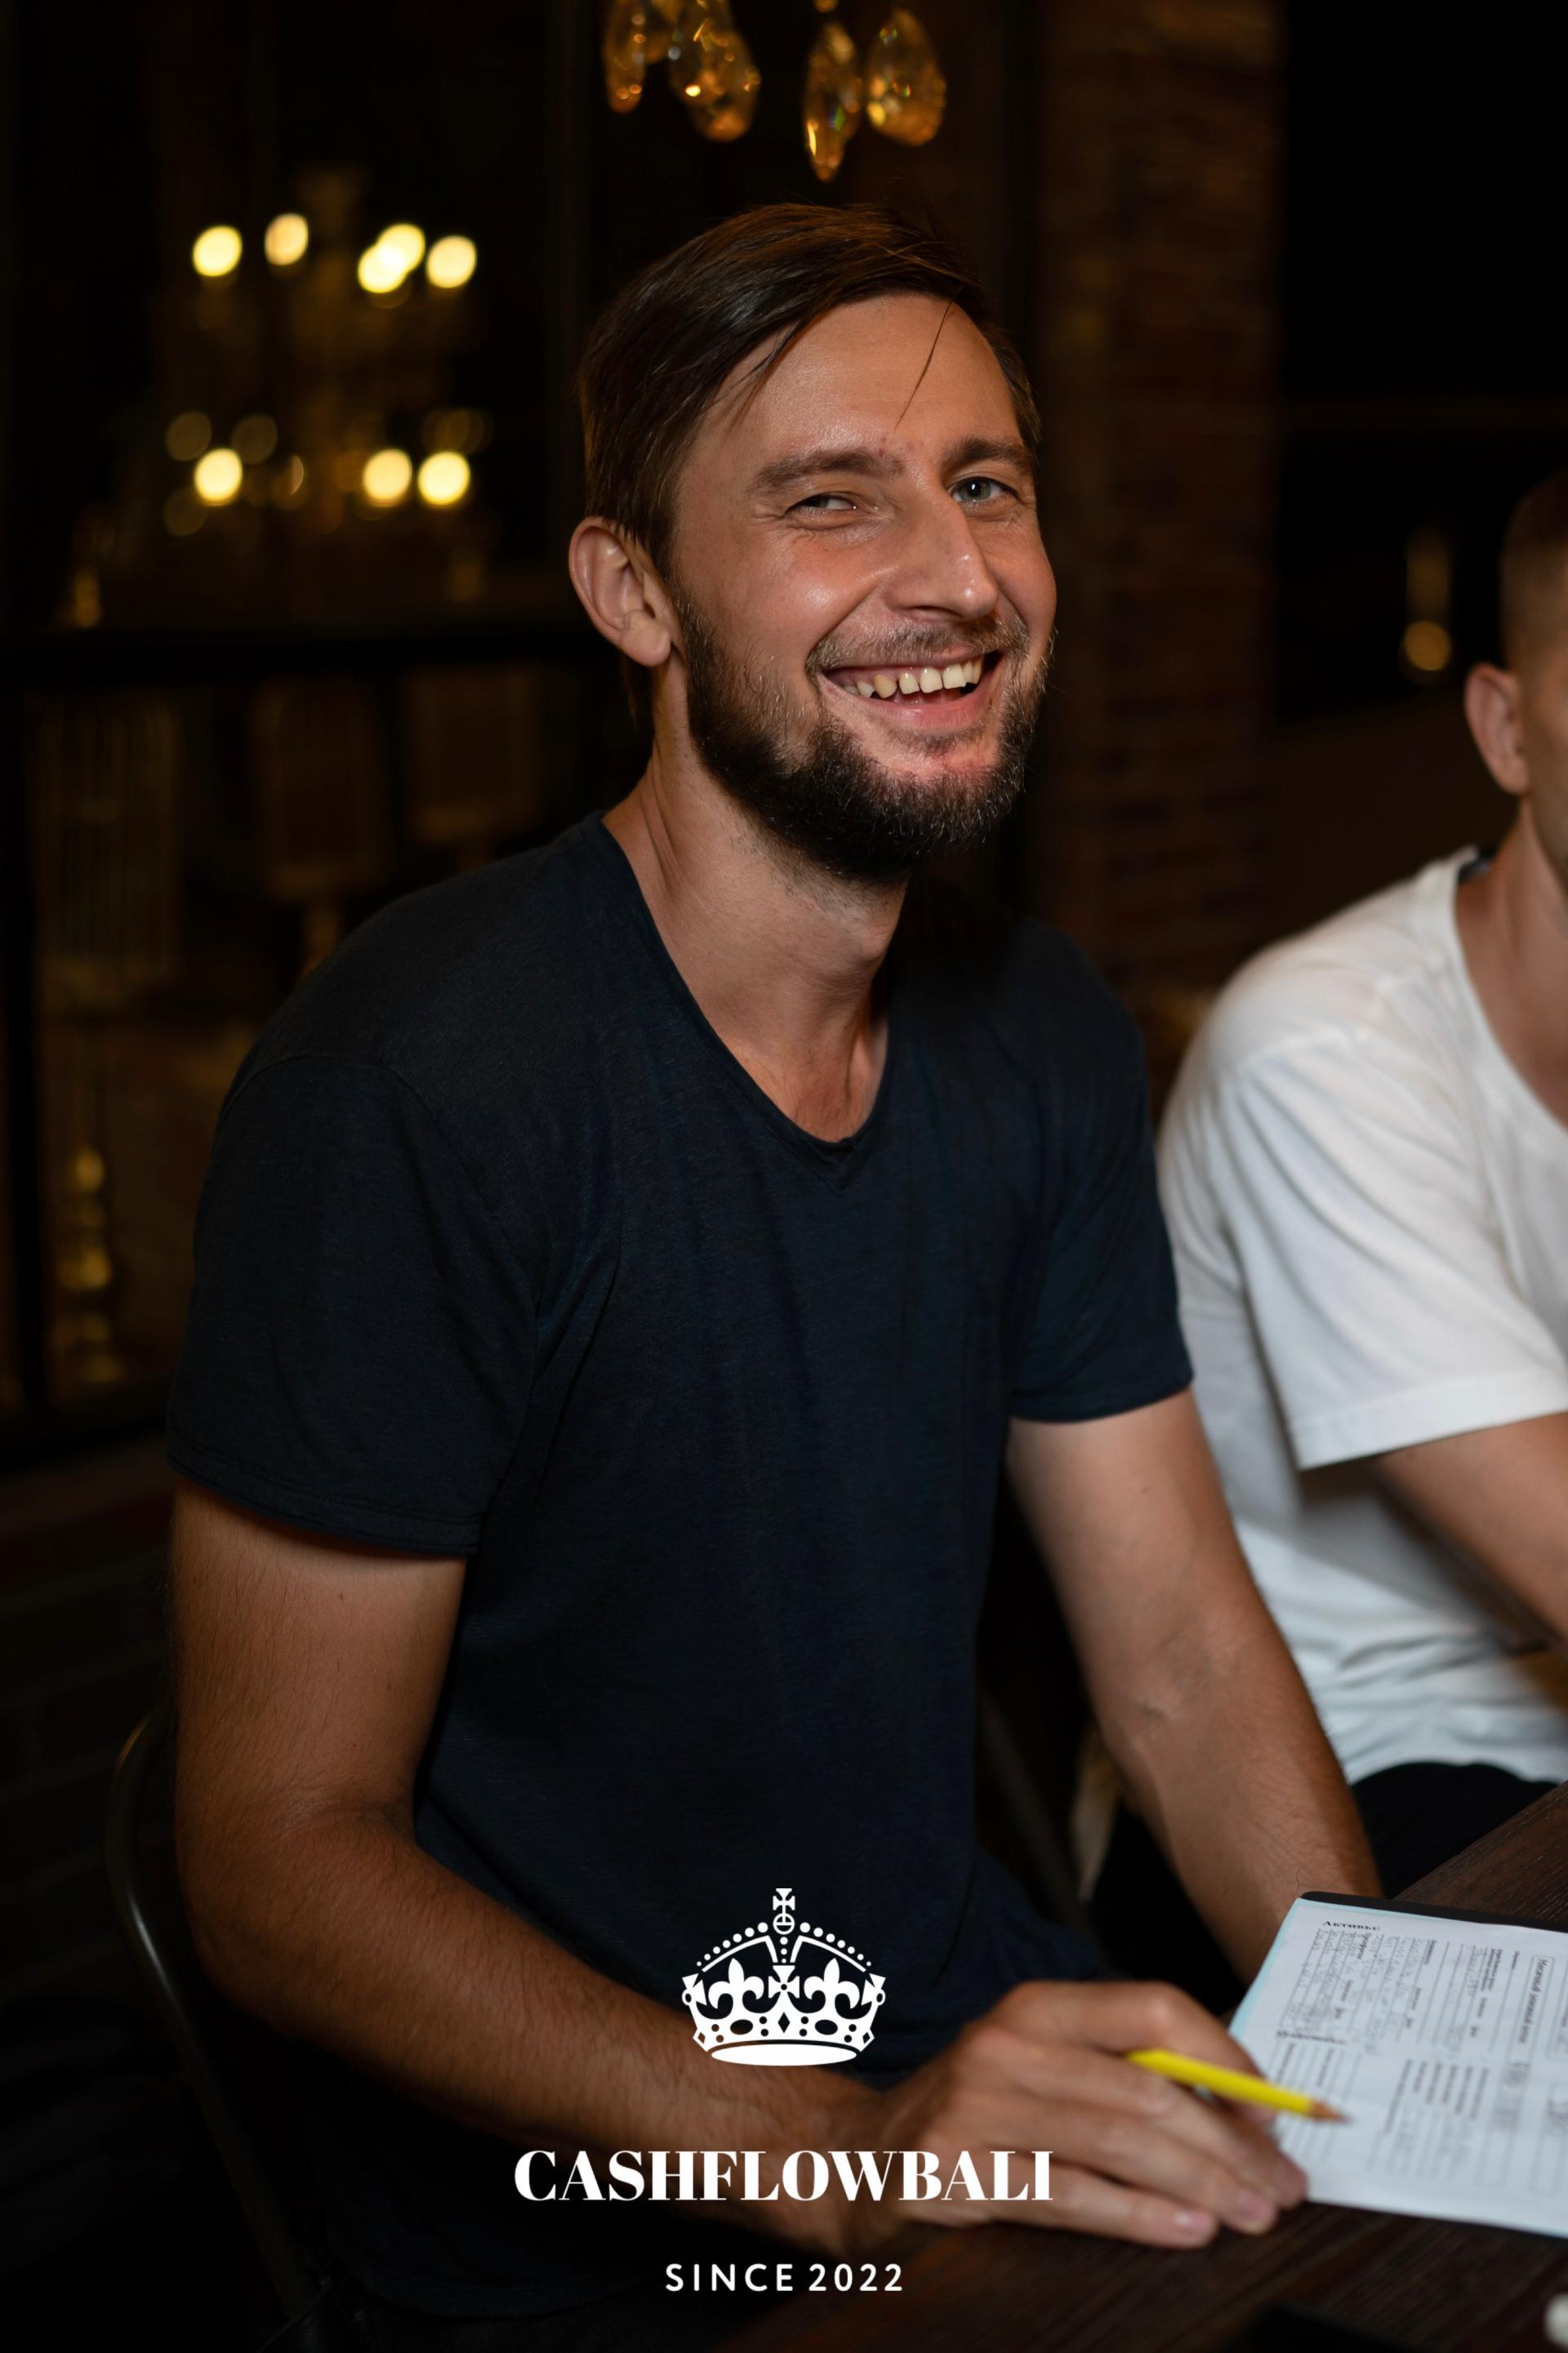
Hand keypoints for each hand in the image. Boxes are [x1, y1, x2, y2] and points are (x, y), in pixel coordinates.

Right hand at [830, 1979, 1306, 2253]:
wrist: (855, 2157)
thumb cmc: (972, 2114)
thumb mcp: (1039, 2069)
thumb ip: (1119, 2072)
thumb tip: (1239, 2106)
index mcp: (1037, 2007)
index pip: (1151, 2008)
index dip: (1225, 2057)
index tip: (1276, 2108)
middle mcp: (1007, 2044)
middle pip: (1146, 2085)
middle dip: (1229, 2141)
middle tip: (1282, 2184)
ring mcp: (978, 2105)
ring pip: (1117, 2139)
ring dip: (1200, 2181)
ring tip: (1252, 2212)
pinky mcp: (960, 2170)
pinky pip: (1069, 2194)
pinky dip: (1138, 2215)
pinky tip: (1187, 2229)